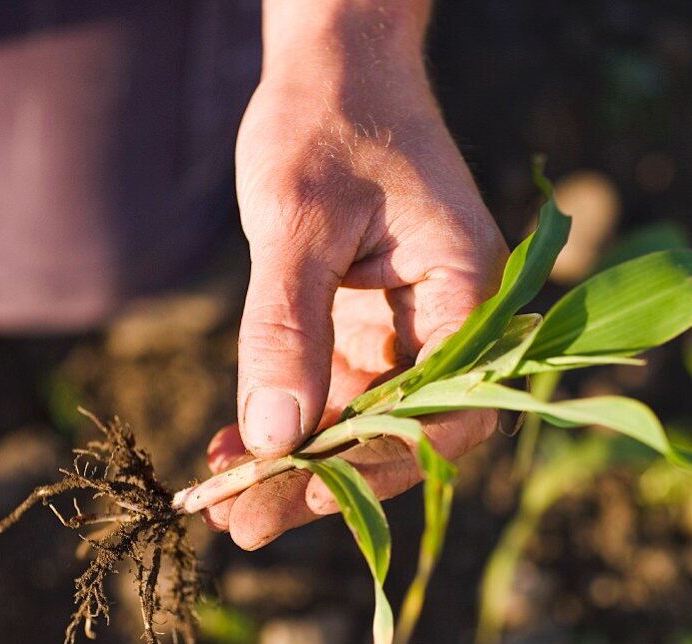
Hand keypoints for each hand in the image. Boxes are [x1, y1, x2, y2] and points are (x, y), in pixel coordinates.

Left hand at [203, 3, 507, 549]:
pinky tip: (231, 450)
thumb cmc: (327, 121)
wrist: (332, 71)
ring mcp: (410, 333)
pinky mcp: (369, 332)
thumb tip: (275, 437)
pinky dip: (284, 424)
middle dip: (323, 480)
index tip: (304, 493)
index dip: (379, 461)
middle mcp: (452, 326)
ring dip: (294, 463)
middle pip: (400, 431)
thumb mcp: (298, 218)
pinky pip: (333, 395)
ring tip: (220, 500)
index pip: (445, 407)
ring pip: (361, 424)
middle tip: (241, 524)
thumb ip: (287, 326)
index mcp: (471, 293)